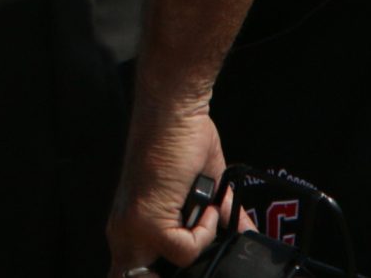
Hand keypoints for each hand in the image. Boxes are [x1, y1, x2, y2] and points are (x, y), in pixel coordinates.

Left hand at [109, 95, 229, 274]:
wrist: (173, 109)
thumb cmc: (180, 140)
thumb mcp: (202, 190)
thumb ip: (217, 221)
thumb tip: (247, 236)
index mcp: (130, 226)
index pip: (134, 275)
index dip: (160, 273)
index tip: (196, 265)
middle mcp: (123, 231)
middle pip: (139, 277)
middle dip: (180, 267)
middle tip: (204, 231)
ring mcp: (132, 229)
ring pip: (161, 272)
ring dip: (195, 248)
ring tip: (206, 213)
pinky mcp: (147, 221)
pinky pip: (185, 250)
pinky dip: (205, 231)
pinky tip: (207, 204)